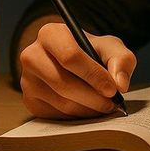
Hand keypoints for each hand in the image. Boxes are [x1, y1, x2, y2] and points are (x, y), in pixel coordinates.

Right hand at [18, 21, 136, 118]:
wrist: (73, 62)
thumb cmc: (92, 52)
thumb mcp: (110, 47)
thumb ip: (121, 60)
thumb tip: (120, 84)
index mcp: (50, 34)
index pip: (70, 56)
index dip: (93, 75)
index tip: (113, 89)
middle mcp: (32, 55)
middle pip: (63, 83)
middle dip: (93, 97)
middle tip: (112, 103)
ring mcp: (27, 80)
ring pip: (61, 102)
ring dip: (88, 108)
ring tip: (104, 106)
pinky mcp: (30, 101)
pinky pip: (56, 115)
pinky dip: (78, 116)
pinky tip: (89, 108)